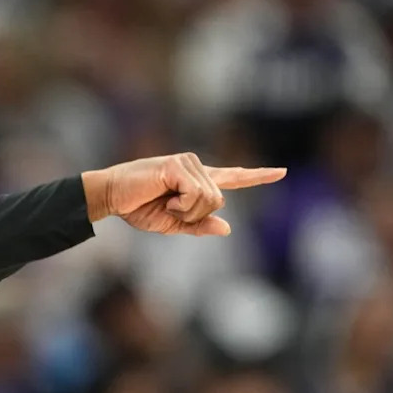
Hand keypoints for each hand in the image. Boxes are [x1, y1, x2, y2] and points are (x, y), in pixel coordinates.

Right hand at [82, 153, 285, 235]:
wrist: (111, 197)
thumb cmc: (135, 208)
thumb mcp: (171, 225)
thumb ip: (198, 226)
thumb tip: (227, 228)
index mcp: (197, 181)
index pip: (233, 177)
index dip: (257, 176)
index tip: (281, 172)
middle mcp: (197, 168)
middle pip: (219, 200)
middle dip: (194, 215)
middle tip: (169, 210)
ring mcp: (188, 163)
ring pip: (210, 198)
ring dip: (186, 211)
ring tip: (164, 202)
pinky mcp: (178, 165)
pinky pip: (196, 194)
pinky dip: (181, 205)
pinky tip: (164, 198)